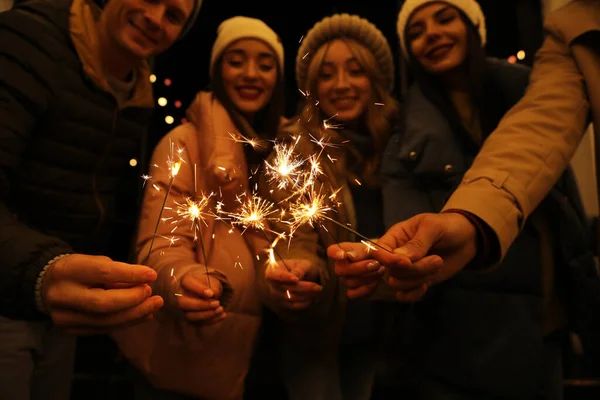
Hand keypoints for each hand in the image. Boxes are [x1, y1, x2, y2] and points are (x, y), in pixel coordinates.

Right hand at [42, 254, 163, 334]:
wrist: (47, 285)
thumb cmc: (79, 270)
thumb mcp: (95, 263)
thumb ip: (117, 273)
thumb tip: (144, 284)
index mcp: (68, 271)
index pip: (104, 273)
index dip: (131, 275)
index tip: (152, 275)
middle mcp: (62, 295)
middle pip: (104, 303)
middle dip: (134, 301)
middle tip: (154, 297)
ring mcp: (63, 317)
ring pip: (105, 321)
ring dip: (134, 315)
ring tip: (153, 307)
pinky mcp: (69, 330)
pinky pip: (102, 329)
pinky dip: (125, 323)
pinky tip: (141, 316)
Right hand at [179, 269, 224, 325]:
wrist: (209, 292)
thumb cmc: (209, 284)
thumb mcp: (213, 282)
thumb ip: (213, 286)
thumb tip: (214, 294)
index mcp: (185, 281)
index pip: (187, 284)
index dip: (199, 290)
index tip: (212, 294)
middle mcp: (180, 296)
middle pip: (183, 303)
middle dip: (202, 305)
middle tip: (217, 303)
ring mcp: (184, 309)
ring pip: (190, 316)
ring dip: (207, 315)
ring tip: (221, 309)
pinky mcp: (191, 319)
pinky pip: (198, 323)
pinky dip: (212, 320)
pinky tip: (223, 315)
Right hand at [265, 259, 322, 309]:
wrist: (303, 277)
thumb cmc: (300, 267)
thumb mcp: (302, 264)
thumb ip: (299, 270)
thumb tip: (295, 277)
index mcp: (272, 271)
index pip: (272, 275)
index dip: (283, 277)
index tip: (296, 279)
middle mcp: (272, 285)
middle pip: (285, 287)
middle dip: (304, 287)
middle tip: (318, 286)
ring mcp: (277, 296)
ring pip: (291, 297)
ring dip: (306, 295)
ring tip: (318, 290)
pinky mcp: (284, 304)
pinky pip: (294, 306)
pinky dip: (305, 302)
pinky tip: (313, 297)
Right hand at [327, 244, 384, 298]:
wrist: (385, 265)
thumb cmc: (378, 254)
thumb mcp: (374, 248)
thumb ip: (363, 251)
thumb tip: (351, 257)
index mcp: (344, 250)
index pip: (332, 251)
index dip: (334, 253)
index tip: (342, 255)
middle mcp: (341, 266)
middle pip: (339, 270)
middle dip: (360, 268)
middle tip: (376, 264)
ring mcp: (345, 279)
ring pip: (349, 282)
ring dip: (368, 277)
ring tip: (380, 269)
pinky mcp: (352, 291)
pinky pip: (353, 294)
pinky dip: (367, 288)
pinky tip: (375, 281)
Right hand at [372, 213, 476, 300]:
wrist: (467, 239)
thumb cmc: (448, 226)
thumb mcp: (433, 227)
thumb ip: (417, 243)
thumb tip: (399, 258)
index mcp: (395, 237)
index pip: (378, 251)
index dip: (387, 260)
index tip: (406, 263)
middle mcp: (396, 255)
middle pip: (390, 271)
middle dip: (414, 269)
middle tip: (437, 259)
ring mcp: (405, 270)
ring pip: (398, 284)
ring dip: (419, 278)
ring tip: (438, 264)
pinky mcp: (415, 282)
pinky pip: (404, 295)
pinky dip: (415, 293)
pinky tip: (428, 284)